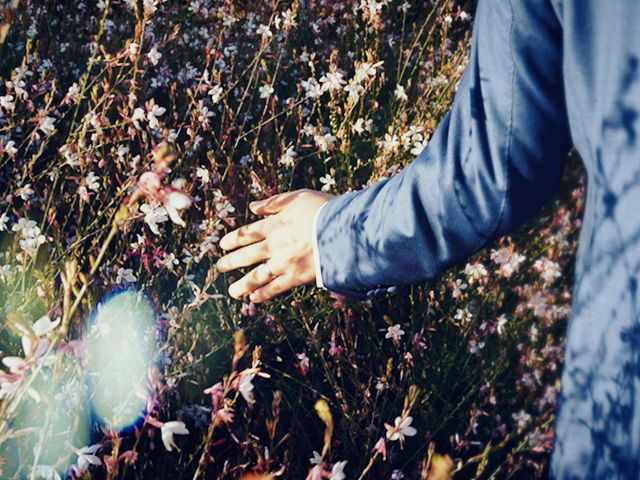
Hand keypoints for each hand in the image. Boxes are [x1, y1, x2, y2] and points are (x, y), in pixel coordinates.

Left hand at [216, 189, 333, 302]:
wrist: (342, 231)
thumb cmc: (323, 210)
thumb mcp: (298, 196)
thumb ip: (274, 202)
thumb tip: (253, 206)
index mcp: (273, 224)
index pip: (246, 233)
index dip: (233, 239)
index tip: (223, 245)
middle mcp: (274, 245)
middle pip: (246, 255)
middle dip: (231, 262)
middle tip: (220, 267)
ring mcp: (283, 263)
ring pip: (256, 276)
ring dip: (242, 284)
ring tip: (231, 291)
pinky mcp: (296, 277)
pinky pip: (275, 288)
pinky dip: (263, 294)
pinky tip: (253, 299)